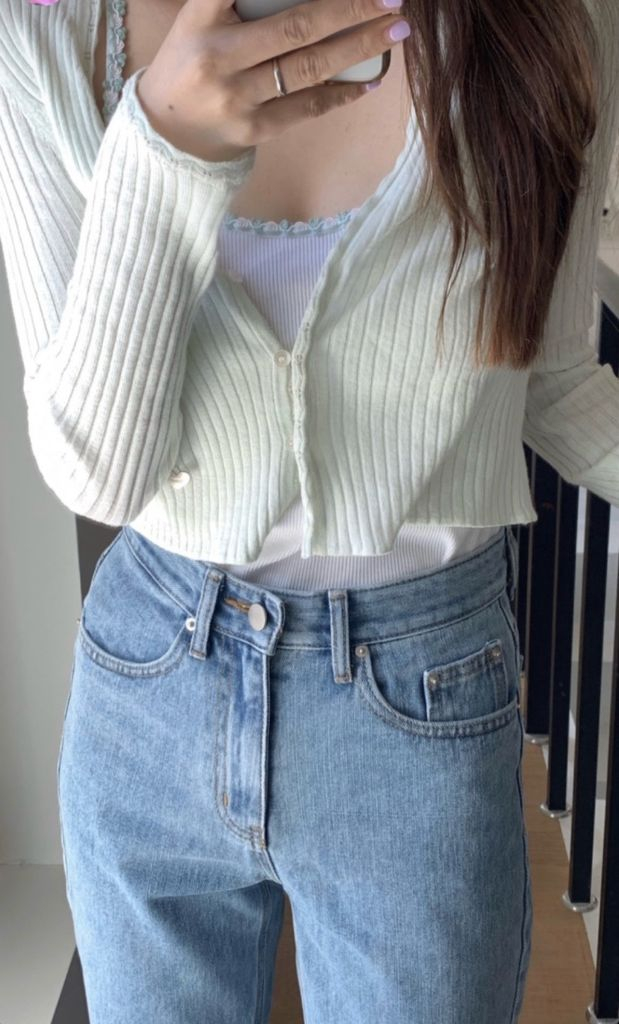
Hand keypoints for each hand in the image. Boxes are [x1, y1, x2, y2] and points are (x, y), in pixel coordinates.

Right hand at [135, 0, 407, 162]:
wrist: (165, 131)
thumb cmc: (193, 61)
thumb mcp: (201, 17)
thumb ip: (243, 1)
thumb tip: (313, 2)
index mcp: (203, 16)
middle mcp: (219, 56)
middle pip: (297, 27)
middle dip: (351, 8)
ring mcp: (237, 98)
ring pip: (309, 69)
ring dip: (358, 47)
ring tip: (395, 30)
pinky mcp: (254, 130)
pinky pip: (307, 108)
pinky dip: (342, 92)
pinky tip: (370, 79)